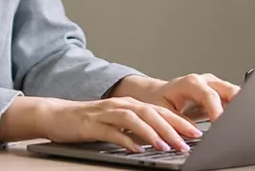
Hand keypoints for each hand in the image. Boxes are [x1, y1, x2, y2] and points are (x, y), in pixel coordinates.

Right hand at [0, 96, 201, 152]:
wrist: (57, 115)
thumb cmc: (89, 122)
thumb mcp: (118, 123)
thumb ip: (139, 129)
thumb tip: (165, 140)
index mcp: (130, 105)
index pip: (161, 111)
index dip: (180, 121)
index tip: (197, 133)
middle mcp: (121, 106)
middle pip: (152, 113)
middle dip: (172, 127)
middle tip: (188, 142)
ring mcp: (106, 114)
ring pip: (136, 120)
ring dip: (153, 133)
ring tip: (166, 146)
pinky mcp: (93, 125)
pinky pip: (113, 132)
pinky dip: (127, 140)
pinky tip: (136, 149)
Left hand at [112, 73, 240, 121]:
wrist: (154, 93)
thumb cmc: (156, 100)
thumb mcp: (163, 112)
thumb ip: (179, 121)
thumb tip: (194, 133)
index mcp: (190, 83)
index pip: (210, 96)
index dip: (218, 111)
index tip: (222, 126)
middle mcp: (204, 80)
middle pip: (229, 90)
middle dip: (238, 105)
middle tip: (239, 123)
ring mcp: (213, 85)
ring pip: (235, 93)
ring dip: (239, 108)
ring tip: (239, 124)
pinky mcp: (218, 93)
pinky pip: (232, 99)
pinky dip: (236, 110)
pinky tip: (236, 121)